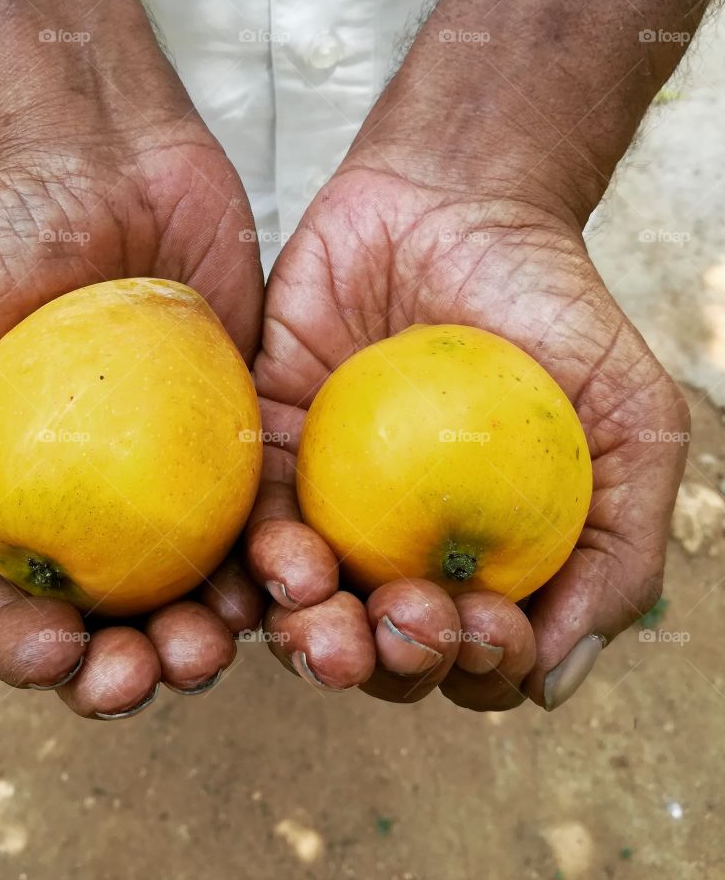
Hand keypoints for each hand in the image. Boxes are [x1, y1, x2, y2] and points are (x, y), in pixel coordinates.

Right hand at [0, 122, 265, 716]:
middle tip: (161, 665)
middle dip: (132, 670)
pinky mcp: (236, 445)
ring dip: (208, 636)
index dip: (30, 657)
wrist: (97, 161)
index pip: (7, 616)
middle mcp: (85, 513)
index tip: (64, 654)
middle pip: (110, 626)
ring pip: (192, 591)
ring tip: (220, 635)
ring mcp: (167, 484)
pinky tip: (282, 574)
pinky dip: (269, 560)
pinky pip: (259, 520)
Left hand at [247, 168, 686, 709]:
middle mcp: (402, 544)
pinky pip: (249, 522)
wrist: (460, 204)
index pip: (474, 652)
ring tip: (327, 617)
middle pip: (382, 648)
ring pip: (307, 605)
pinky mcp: (271, 449)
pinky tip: (282, 565)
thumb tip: (558, 676)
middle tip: (405, 622)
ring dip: (313, 636)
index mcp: (485, 555)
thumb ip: (620, 545)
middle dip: (390, 663)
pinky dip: (256, 560)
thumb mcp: (631, 420)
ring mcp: (333, 501)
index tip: (487, 625)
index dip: (479, 665)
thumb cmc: (552, 308)